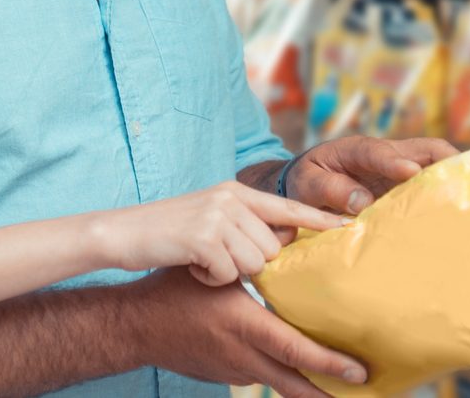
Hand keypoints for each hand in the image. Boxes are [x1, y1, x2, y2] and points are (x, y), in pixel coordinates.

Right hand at [91, 182, 348, 285]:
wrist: (121, 232)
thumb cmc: (166, 233)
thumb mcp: (210, 217)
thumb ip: (244, 222)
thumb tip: (280, 242)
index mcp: (236, 191)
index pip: (288, 204)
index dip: (319, 218)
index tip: (349, 227)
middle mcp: (231, 198)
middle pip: (273, 246)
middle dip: (251, 264)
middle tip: (222, 262)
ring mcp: (217, 215)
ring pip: (254, 262)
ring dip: (230, 272)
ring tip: (204, 262)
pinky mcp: (203, 237)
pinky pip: (228, 272)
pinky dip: (211, 278)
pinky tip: (193, 267)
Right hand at [120, 267, 366, 397]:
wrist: (134, 327)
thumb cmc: (173, 290)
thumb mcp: (214, 269)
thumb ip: (253, 259)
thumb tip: (292, 236)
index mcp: (243, 326)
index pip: (293, 348)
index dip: (327, 362)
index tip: (358, 369)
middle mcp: (241, 355)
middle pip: (294, 382)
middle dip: (329, 391)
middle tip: (363, 390)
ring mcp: (233, 370)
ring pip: (280, 384)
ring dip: (311, 390)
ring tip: (343, 391)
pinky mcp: (225, 376)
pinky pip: (263, 379)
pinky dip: (286, 380)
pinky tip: (303, 377)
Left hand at [285, 136, 459, 214]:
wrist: (307, 183)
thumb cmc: (306, 180)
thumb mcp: (307, 184)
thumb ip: (330, 188)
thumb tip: (361, 202)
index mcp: (356, 149)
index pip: (378, 151)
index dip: (394, 161)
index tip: (409, 172)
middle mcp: (385, 155)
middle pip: (425, 150)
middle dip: (447, 160)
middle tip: (467, 180)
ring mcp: (398, 170)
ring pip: (433, 167)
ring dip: (450, 180)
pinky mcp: (403, 187)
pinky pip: (427, 188)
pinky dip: (442, 197)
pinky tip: (454, 215)